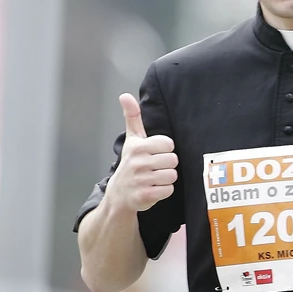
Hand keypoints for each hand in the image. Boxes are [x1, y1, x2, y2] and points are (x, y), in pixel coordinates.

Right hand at [105, 93, 177, 211]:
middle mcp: (138, 163)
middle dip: (167, 165)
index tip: (154, 154)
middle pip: (173, 160)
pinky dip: (164, 191)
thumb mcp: (132, 139)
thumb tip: (125, 95)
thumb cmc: (130, 163)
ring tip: (154, 178)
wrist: (119, 194)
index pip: (169, 144)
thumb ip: (132, 117)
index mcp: (138, 147)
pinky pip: (169, 190)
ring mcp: (141, 180)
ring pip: (172, 175)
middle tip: (155, 168)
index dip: (165, 150)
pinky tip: (154, 188)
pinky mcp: (145, 196)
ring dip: (166, 178)